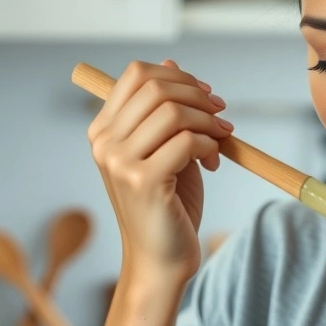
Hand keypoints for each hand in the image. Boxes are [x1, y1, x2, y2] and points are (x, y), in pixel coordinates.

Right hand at [87, 59, 232, 290]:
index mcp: (104, 131)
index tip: (206, 97)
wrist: (162, 260)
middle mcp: (104, 144)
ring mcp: (120, 163)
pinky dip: (208, 145)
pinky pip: (186, 141)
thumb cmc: (167, 206)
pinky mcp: (143, 181)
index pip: (136, 75)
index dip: (178, 78)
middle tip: (221, 117)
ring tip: (219, 143)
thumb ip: (167, 112)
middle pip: (155, 87)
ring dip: (208, 122)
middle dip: (198, 97)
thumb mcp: (167, 149)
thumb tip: (171, 65)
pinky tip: (212, 162)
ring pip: (173, 112)